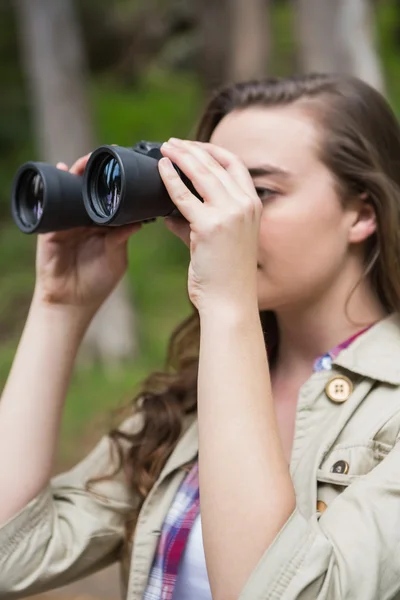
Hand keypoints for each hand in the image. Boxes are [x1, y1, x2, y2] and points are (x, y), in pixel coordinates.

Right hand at [34, 154, 140, 315]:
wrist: (72, 301)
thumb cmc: (97, 282)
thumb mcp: (116, 257)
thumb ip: (122, 238)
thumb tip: (139, 219)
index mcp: (104, 226)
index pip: (110, 199)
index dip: (117, 184)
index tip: (128, 167)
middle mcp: (86, 220)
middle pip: (90, 190)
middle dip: (97, 173)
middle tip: (108, 155)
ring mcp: (68, 222)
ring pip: (72, 192)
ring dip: (77, 174)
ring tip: (85, 161)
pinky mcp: (51, 227)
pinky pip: (52, 203)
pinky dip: (55, 186)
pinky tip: (61, 170)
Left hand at [159, 138, 261, 313]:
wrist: (229, 300)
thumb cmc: (224, 274)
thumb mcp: (217, 240)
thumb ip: (196, 222)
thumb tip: (169, 212)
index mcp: (252, 205)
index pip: (234, 164)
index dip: (212, 150)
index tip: (193, 146)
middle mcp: (245, 205)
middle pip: (215, 164)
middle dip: (191, 149)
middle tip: (172, 143)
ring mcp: (229, 214)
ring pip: (201, 173)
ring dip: (181, 156)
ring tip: (165, 148)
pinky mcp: (209, 227)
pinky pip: (184, 196)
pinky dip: (170, 179)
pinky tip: (161, 169)